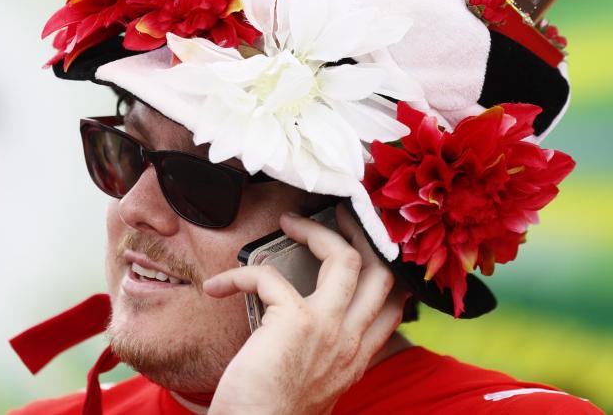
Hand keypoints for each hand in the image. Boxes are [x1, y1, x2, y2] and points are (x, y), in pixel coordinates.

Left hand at [203, 205, 407, 414]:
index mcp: (356, 357)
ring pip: (345, 258)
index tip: (363, 247)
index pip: (394, 305)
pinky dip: (239, 275)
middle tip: (337, 216)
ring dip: (314, 231)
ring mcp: (329, 329)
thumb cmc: (270, 414)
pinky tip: (218, 286)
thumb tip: (299, 325)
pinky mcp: (294, 321)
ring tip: (289, 223)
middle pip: (381, 271)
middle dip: (361, 234)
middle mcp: (351, 341)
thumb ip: (319, 353)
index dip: (384, 269)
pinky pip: (269, 275)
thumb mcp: (312, 384)